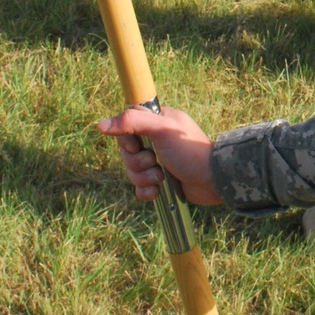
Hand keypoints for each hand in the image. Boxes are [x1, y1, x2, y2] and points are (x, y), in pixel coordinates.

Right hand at [97, 106, 221, 204]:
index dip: (126, 140)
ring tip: (161, 177)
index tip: (137, 144)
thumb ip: (132, 122)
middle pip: (126, 152)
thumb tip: (101, 124)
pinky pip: (140, 188)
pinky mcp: (161, 182)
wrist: (212, 179)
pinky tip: (158, 191)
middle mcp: (155, 141)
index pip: (126, 127)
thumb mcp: (161, 129)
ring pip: (132, 171)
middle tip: (155, 161)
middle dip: (137, 162)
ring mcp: (158, 161)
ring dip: (144, 177)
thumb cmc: (189, 150)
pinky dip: (147, 191)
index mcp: (156, 123)